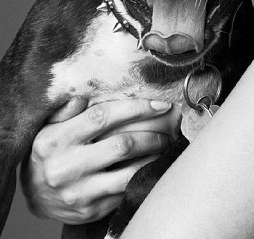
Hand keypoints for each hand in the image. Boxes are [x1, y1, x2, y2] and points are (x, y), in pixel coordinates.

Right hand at [20, 97, 178, 224]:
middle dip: (152, 134)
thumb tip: (84, 95)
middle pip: (122, 145)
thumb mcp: (48, 126)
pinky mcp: (90, 211)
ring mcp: (79, 192)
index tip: (159, 103)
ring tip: (166, 146)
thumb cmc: (47, 152)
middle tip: (169, 128)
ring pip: (128, 173)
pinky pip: (125, 192)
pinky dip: (143, 177)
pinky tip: (153, 165)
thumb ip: (67, 109)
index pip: (102, 117)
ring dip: (153, 157)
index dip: (135, 108)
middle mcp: (66, 167)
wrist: (32, 195)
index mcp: (56, 139)